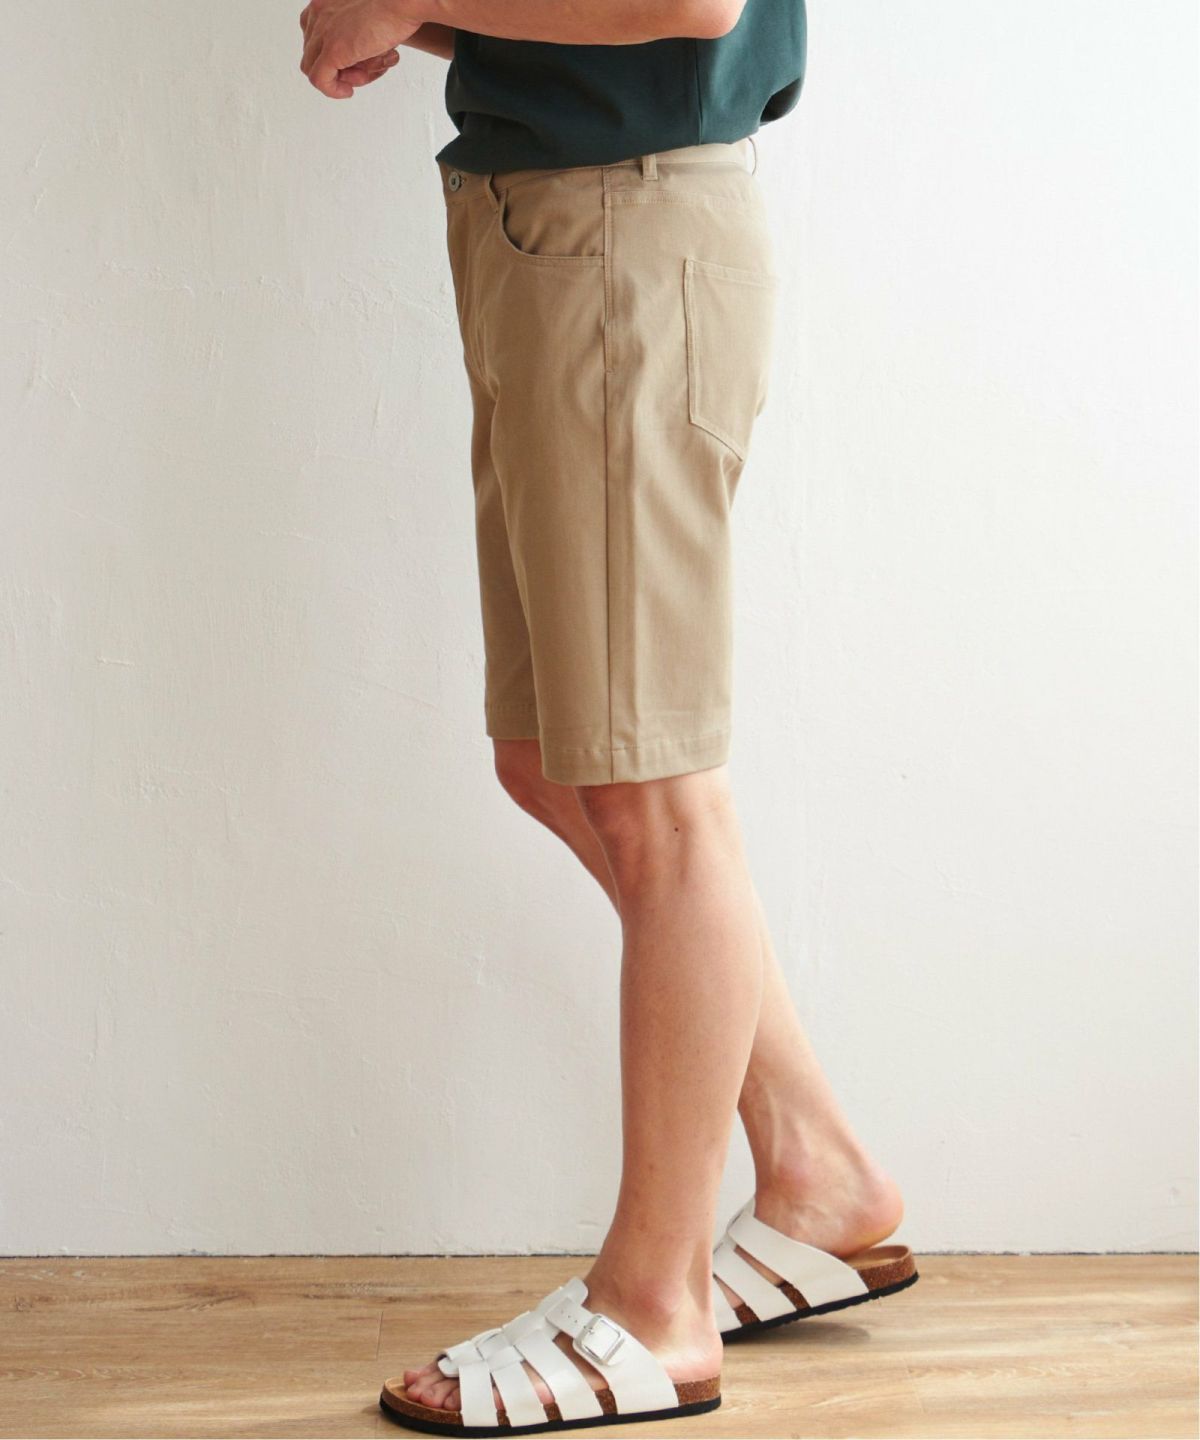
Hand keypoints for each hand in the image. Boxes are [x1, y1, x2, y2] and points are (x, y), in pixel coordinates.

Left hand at [300, 0, 424, 98]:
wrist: (403, 2)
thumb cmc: (393, 7)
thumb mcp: (364, 18)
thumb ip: (351, 30)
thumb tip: (353, 53)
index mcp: (323, 3)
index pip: (314, 39)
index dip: (332, 56)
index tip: (351, 63)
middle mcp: (318, 13)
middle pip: (314, 55)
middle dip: (338, 68)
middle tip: (362, 70)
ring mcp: (323, 32)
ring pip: (317, 69)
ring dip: (343, 78)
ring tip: (367, 71)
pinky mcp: (332, 50)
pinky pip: (320, 80)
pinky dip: (333, 91)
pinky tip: (348, 91)